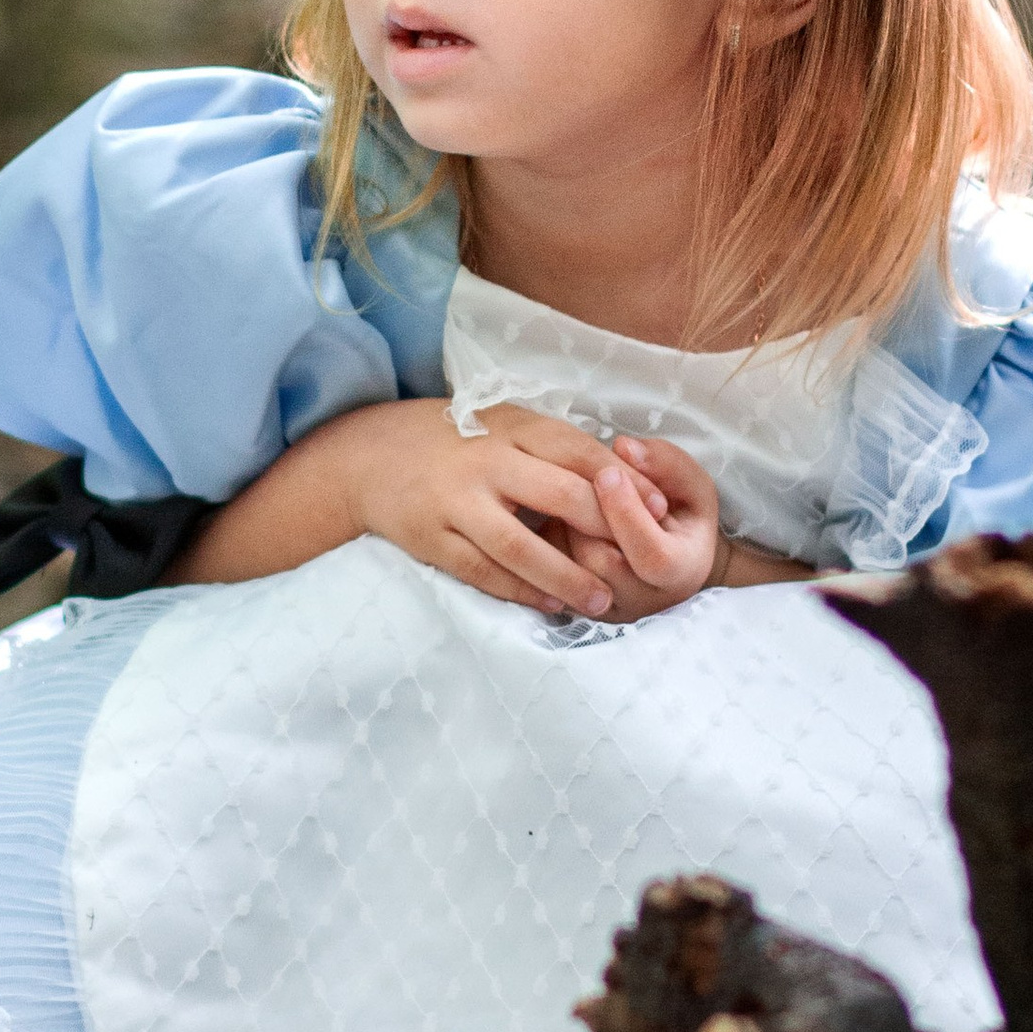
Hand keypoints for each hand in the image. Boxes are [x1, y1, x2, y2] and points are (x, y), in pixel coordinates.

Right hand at [343, 396, 636, 618]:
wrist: (370, 457)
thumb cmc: (456, 442)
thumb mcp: (504, 426)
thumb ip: (554, 448)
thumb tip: (625, 477)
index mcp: (510, 429)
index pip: (579, 453)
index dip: (626, 481)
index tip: (662, 507)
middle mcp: (485, 463)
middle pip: (559, 497)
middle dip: (606, 530)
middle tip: (640, 558)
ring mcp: (456, 503)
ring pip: (520, 548)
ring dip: (566, 578)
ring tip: (601, 602)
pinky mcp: (432, 539)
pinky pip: (484, 573)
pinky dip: (520, 592)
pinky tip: (551, 605)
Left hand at [557, 433, 724, 619]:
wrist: (674, 557)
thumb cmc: (683, 515)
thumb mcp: (691, 484)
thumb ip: (665, 463)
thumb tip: (623, 448)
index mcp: (684, 570)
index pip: (653, 556)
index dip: (627, 514)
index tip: (608, 473)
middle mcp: (646, 600)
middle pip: (602, 563)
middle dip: (588, 514)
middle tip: (582, 477)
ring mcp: (611, 609)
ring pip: (570, 570)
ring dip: (564, 525)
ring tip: (572, 494)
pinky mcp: (581, 608)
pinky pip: (550, 577)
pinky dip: (549, 543)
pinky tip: (560, 516)